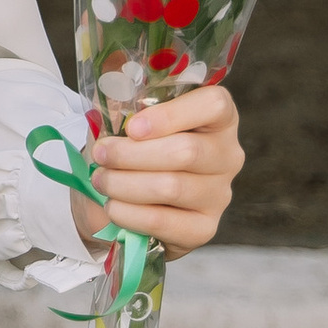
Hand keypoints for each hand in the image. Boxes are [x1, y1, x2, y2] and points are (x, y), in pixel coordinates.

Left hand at [75, 82, 242, 258]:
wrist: (128, 194)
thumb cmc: (131, 144)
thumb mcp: (128, 114)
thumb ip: (126, 102)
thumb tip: (111, 98)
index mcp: (217, 116)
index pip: (213, 104)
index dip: (170, 116)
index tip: (132, 127)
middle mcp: (227, 154)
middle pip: (186, 151)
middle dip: (131, 153)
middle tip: (100, 154)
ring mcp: (220, 194)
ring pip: (171, 187)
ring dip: (124, 184)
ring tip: (101, 179)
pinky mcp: (204, 229)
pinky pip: (163, 221)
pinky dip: (129, 213)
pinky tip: (113, 206)